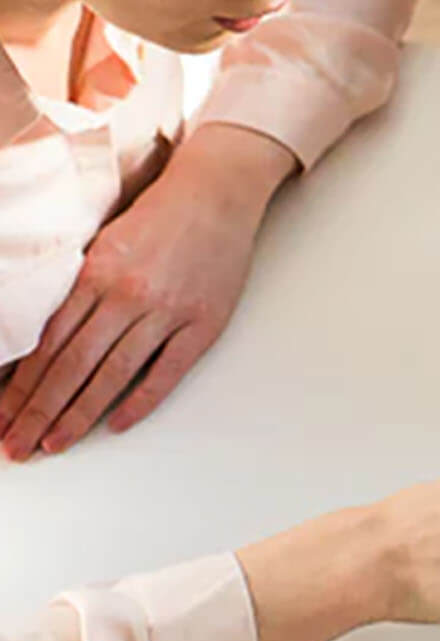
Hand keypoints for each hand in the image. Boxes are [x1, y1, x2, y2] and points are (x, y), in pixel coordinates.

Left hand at [0, 124, 294, 460]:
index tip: (1, 418)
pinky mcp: (204, 322)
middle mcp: (128, 295)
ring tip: (54, 444)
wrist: (217, 193)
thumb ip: (77, 288)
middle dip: (38, 412)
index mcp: (97, 274)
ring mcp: (168, 311)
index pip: (48, 344)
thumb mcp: (103, 243)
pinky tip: (116, 423)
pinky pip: (167, 370)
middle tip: (16, 447)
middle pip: (72, 366)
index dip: (20, 388)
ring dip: (78, 415)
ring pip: (113, 374)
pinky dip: (141, 400)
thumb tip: (42, 340)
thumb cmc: (160, 215)